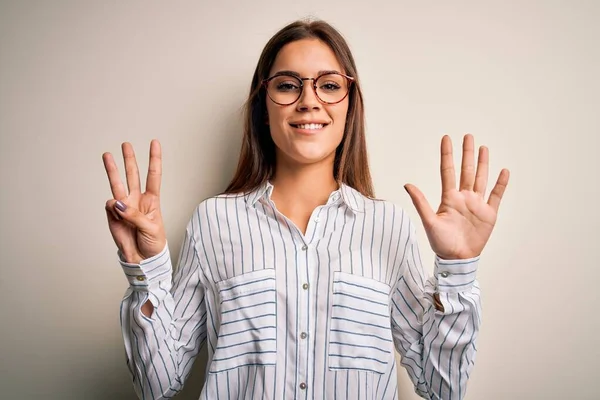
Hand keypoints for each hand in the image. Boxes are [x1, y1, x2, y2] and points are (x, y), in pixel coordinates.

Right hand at [102, 140, 165, 262]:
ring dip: (112, 170)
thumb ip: (135, 215)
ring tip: (107, 155)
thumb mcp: (151, 228)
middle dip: (129, 160)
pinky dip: (113, 209)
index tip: (155, 143)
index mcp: (152, 200)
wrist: (142, 259)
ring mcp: (124, 206)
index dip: (154, 159)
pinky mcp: (112, 215)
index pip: (154, 175)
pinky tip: (117, 215)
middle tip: (126, 144)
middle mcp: (137, 199)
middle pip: (133, 175)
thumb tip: (117, 203)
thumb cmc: (153, 242)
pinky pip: (110, 206)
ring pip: (117, 183)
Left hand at [404, 134, 508, 259]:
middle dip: (467, 154)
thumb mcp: (429, 221)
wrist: (457, 259)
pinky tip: (503, 171)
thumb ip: (420, 202)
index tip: (446, 138)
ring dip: (483, 164)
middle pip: (466, 170)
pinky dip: (501, 184)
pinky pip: (496, 196)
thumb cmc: (441, 243)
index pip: (448, 171)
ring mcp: (477, 204)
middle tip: (468, 136)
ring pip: (481, 179)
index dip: (447, 155)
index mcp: (449, 198)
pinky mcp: (489, 214)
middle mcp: (463, 198)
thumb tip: (407, 184)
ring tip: (483, 148)